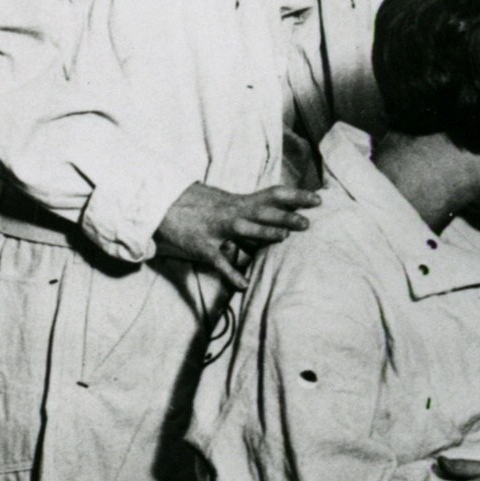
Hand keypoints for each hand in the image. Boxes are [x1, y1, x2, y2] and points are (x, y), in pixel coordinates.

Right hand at [154, 179, 317, 290]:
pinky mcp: (202, 245)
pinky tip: (243, 285)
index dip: (296, 196)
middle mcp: (231, 212)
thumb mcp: (225, 204)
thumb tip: (275, 221)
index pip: (273, 195)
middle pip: (263, 211)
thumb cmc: (197, 205)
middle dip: (285, 215)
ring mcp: (216, 229)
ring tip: (284, 237)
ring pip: (243, 228)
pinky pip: (218, 261)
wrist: (161, 204)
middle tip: (307, 222)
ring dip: (263, 232)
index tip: (318, 199)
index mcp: (239, 202)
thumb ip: (248, 214)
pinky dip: (230, 273)